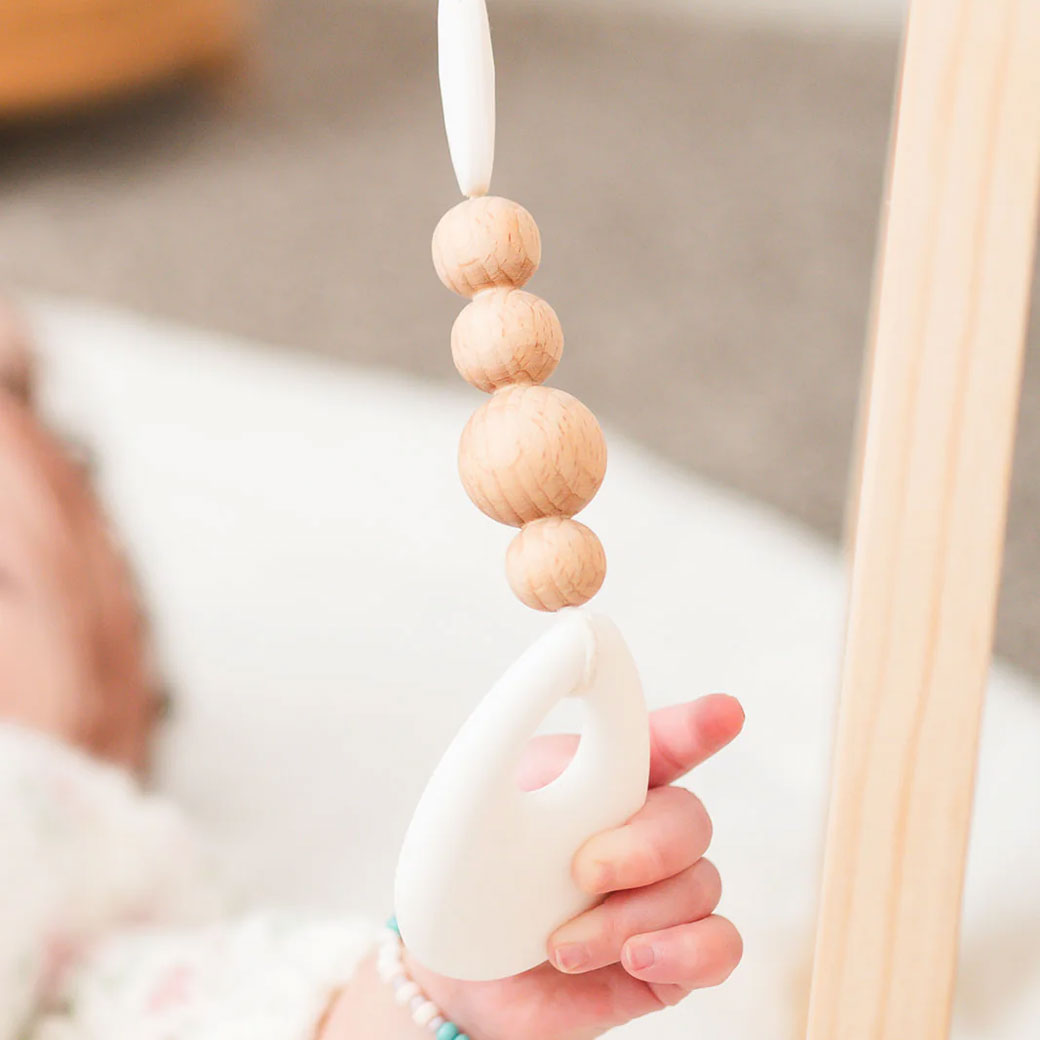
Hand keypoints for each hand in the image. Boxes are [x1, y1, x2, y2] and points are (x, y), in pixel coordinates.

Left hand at [406, 694, 744, 1039]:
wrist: (460, 978)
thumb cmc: (470, 878)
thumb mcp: (476, 800)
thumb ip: (510, 735)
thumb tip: (548, 671)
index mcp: (603, 782)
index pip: (662, 742)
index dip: (696, 725)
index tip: (723, 712)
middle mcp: (644, 833)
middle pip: (690, 818)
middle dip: (644, 846)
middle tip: (583, 871)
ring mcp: (665, 896)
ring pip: (700, 886)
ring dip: (631, 916)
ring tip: (562, 945)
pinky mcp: (675, 959)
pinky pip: (721, 947)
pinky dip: (683, 951)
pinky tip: (634, 959)